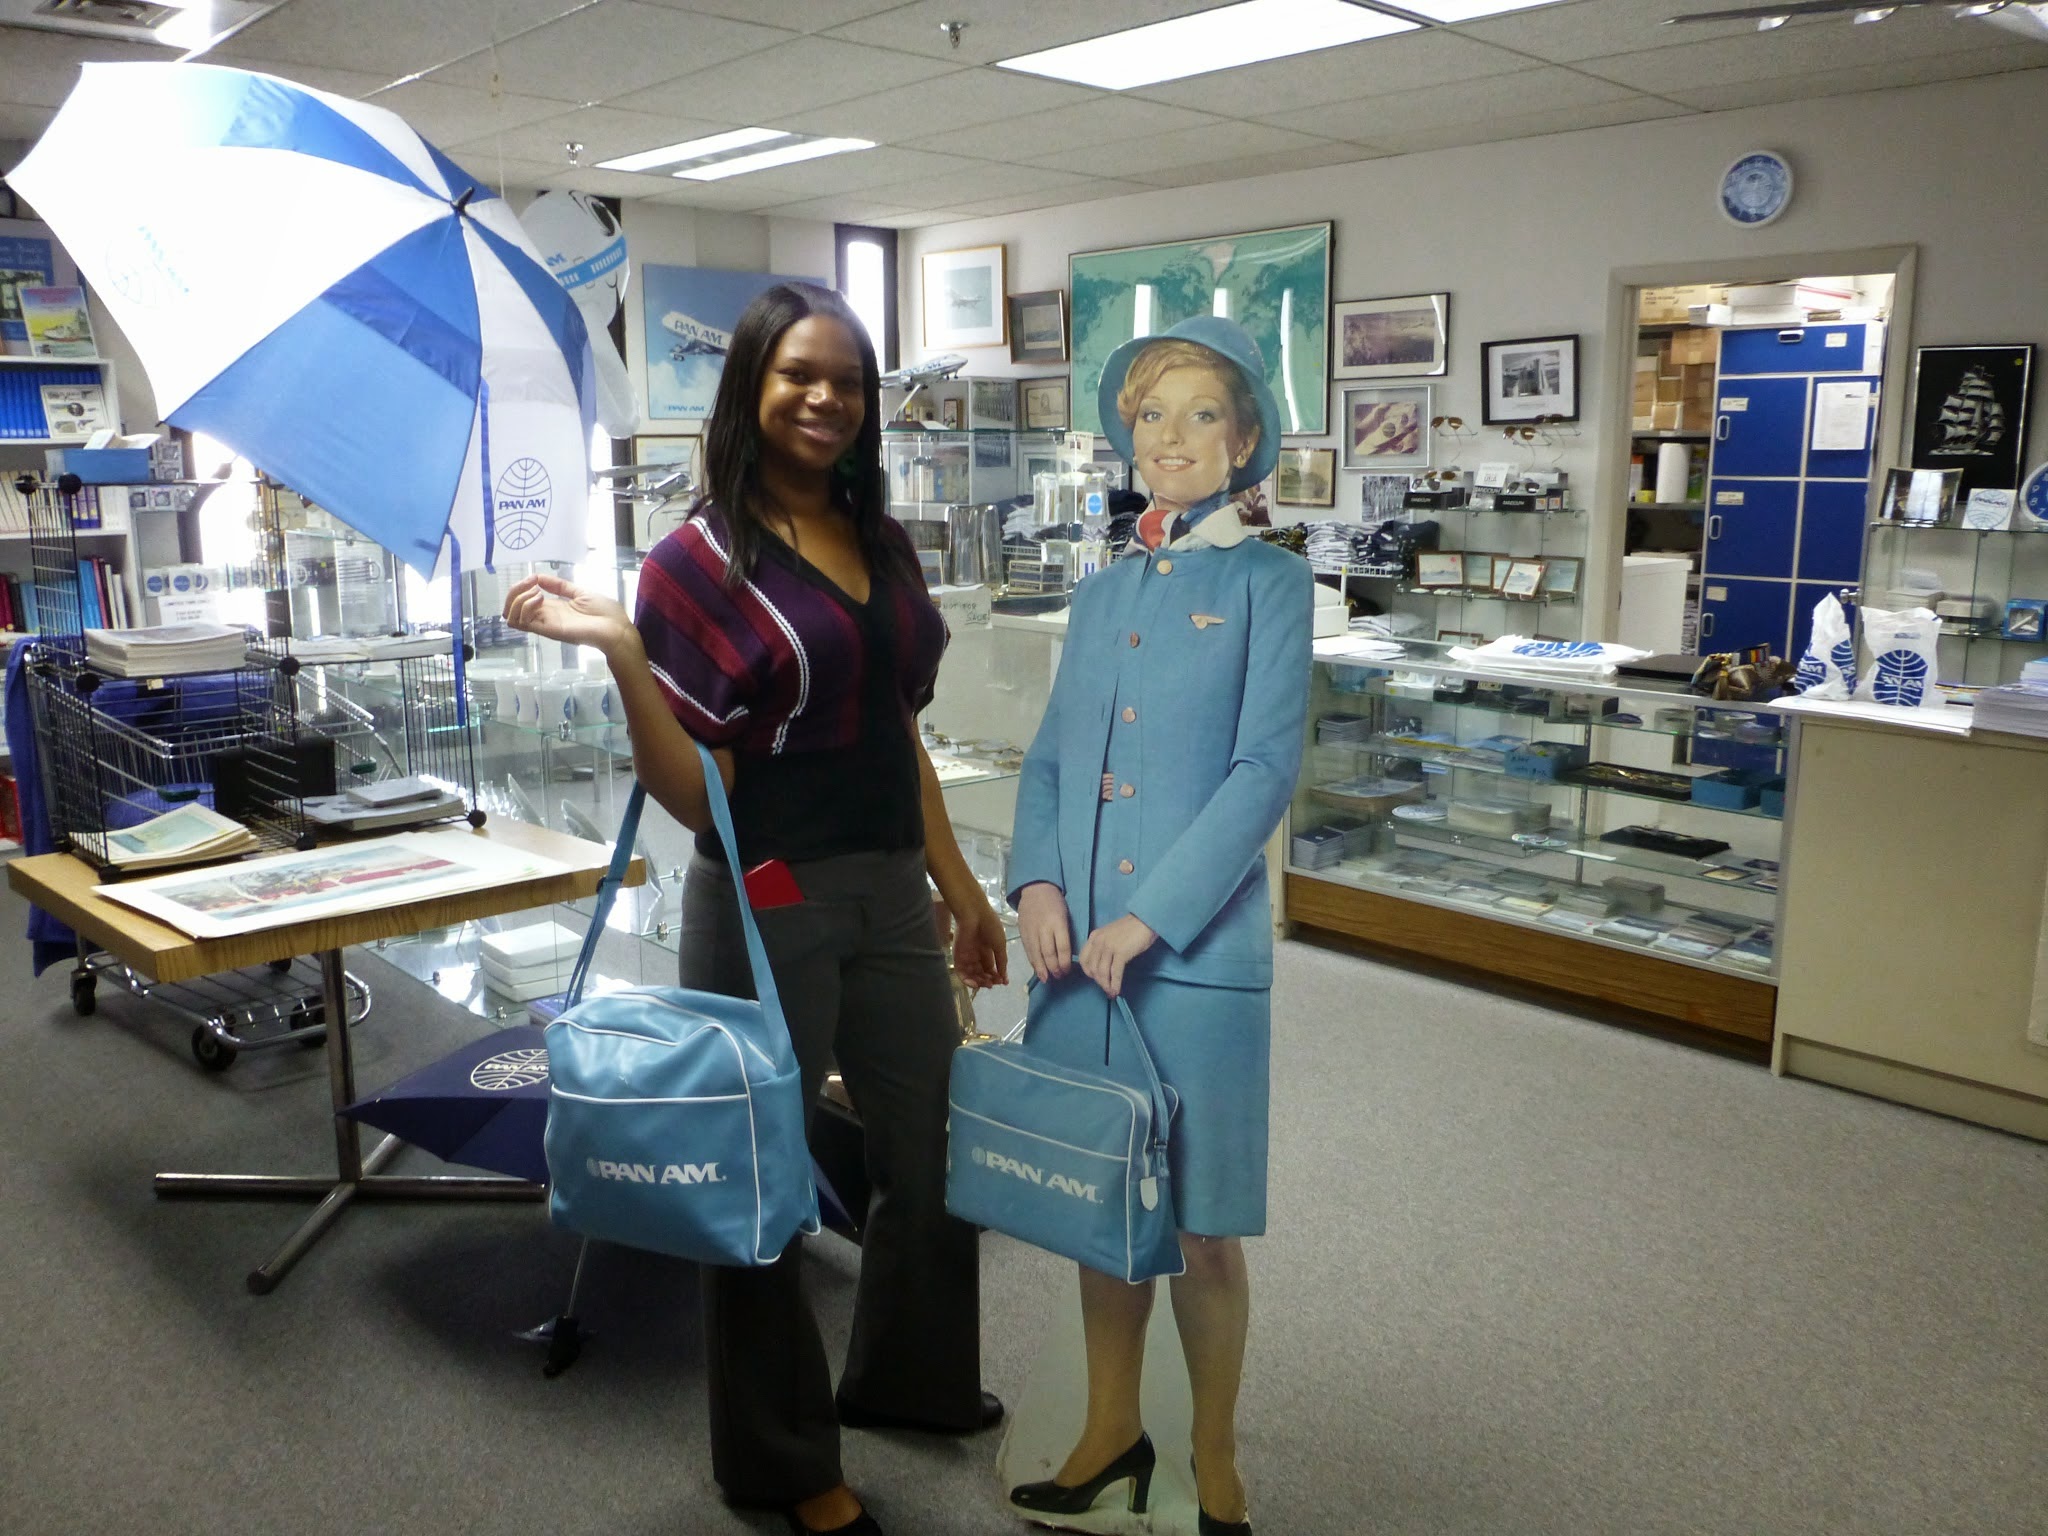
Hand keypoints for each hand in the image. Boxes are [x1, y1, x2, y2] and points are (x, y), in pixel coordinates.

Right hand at [503, 572, 633, 656]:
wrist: (617, 629)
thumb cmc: (605, 613)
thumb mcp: (579, 592)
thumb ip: (559, 585)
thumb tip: (539, 576)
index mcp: (552, 608)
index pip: (523, 601)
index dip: (522, 586)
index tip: (533, 577)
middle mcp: (545, 617)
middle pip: (513, 609)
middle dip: (514, 591)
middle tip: (529, 584)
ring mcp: (546, 625)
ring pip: (513, 617)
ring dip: (518, 599)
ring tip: (536, 592)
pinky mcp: (550, 630)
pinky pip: (524, 622)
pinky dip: (526, 606)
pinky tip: (540, 598)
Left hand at [950, 895, 1010, 990]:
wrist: (975, 914)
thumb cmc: (990, 926)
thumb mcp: (1000, 945)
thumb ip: (1001, 962)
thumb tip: (1004, 978)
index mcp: (988, 951)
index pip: (991, 968)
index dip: (997, 976)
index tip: (1003, 982)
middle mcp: (977, 955)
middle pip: (982, 973)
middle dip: (989, 980)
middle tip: (994, 984)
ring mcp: (967, 957)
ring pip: (972, 975)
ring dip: (980, 982)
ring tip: (987, 984)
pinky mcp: (957, 957)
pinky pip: (962, 973)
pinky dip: (968, 981)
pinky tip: (976, 983)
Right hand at [1016, 881, 1072, 983]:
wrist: (1035, 889)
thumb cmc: (1055, 902)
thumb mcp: (1066, 914)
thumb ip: (1065, 933)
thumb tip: (1068, 955)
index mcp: (1057, 922)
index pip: (1062, 947)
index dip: (1065, 962)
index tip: (1068, 970)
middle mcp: (1043, 928)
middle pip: (1049, 954)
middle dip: (1054, 968)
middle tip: (1059, 976)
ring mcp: (1031, 931)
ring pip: (1036, 955)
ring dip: (1042, 969)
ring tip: (1047, 978)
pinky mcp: (1023, 933)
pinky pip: (1028, 951)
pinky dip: (1033, 962)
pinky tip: (1038, 970)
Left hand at [1079, 914, 1156, 999]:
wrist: (1145, 920)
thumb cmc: (1131, 929)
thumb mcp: (1111, 935)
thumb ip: (1103, 947)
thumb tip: (1102, 968)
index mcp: (1094, 937)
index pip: (1083, 959)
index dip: (1089, 972)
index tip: (1097, 979)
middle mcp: (1098, 941)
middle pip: (1092, 968)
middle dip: (1099, 982)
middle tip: (1107, 989)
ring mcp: (1109, 947)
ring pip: (1102, 973)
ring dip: (1107, 986)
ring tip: (1112, 992)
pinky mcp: (1121, 953)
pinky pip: (1115, 973)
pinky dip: (1115, 984)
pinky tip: (1117, 990)